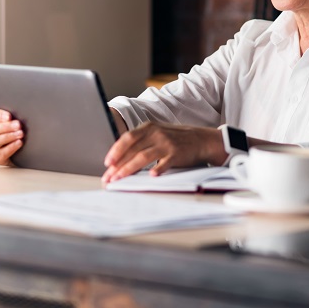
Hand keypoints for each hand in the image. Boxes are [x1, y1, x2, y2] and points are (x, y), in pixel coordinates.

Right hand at [0, 107, 23, 165]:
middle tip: (18, 125)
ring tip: (20, 134)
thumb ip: (11, 118)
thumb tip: (20, 113)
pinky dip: (11, 147)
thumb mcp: (10, 122)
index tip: (9, 116)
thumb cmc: (12, 133)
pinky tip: (18, 143)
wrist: (15, 153)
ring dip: (9, 136)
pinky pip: (1, 153)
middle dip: (6, 127)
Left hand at [101, 121, 225, 183]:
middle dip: (118, 165)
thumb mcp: (156, 135)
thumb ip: (141, 143)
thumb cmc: (175, 139)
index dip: (115, 151)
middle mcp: (156, 134)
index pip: (127, 139)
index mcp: (148, 128)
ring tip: (120, 179)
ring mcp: (166, 143)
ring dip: (129, 169)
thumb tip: (119, 159)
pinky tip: (151, 176)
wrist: (201, 140)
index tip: (107, 164)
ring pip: (143, 157)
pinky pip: (165, 162)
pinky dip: (158, 169)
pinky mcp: (177, 154)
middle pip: (132, 150)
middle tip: (109, 178)